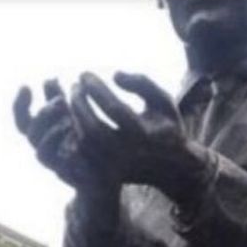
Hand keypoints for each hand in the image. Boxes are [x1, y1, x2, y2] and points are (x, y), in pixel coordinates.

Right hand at [13, 79, 122, 202]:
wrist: (105, 180)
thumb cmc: (88, 146)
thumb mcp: (74, 119)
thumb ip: (60, 102)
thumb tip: (49, 78)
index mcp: (44, 136)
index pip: (22, 121)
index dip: (20, 105)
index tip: (26, 85)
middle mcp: (46, 151)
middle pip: (32, 134)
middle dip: (44, 115)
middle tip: (60, 101)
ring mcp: (57, 167)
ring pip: (41, 153)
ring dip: (52, 135)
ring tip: (69, 122)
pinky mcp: (73, 179)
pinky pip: (64, 169)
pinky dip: (69, 158)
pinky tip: (78, 144)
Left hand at [70, 72, 212, 203]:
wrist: (172, 168)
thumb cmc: (166, 127)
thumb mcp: (162, 101)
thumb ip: (142, 83)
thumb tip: (114, 74)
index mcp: (144, 134)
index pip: (114, 108)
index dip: (96, 89)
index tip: (84, 74)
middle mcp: (129, 152)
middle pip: (93, 128)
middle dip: (79, 104)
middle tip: (75, 86)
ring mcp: (116, 164)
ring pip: (85, 141)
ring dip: (75, 117)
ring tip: (74, 97)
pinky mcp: (107, 171)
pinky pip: (83, 152)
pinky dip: (76, 131)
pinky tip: (76, 115)